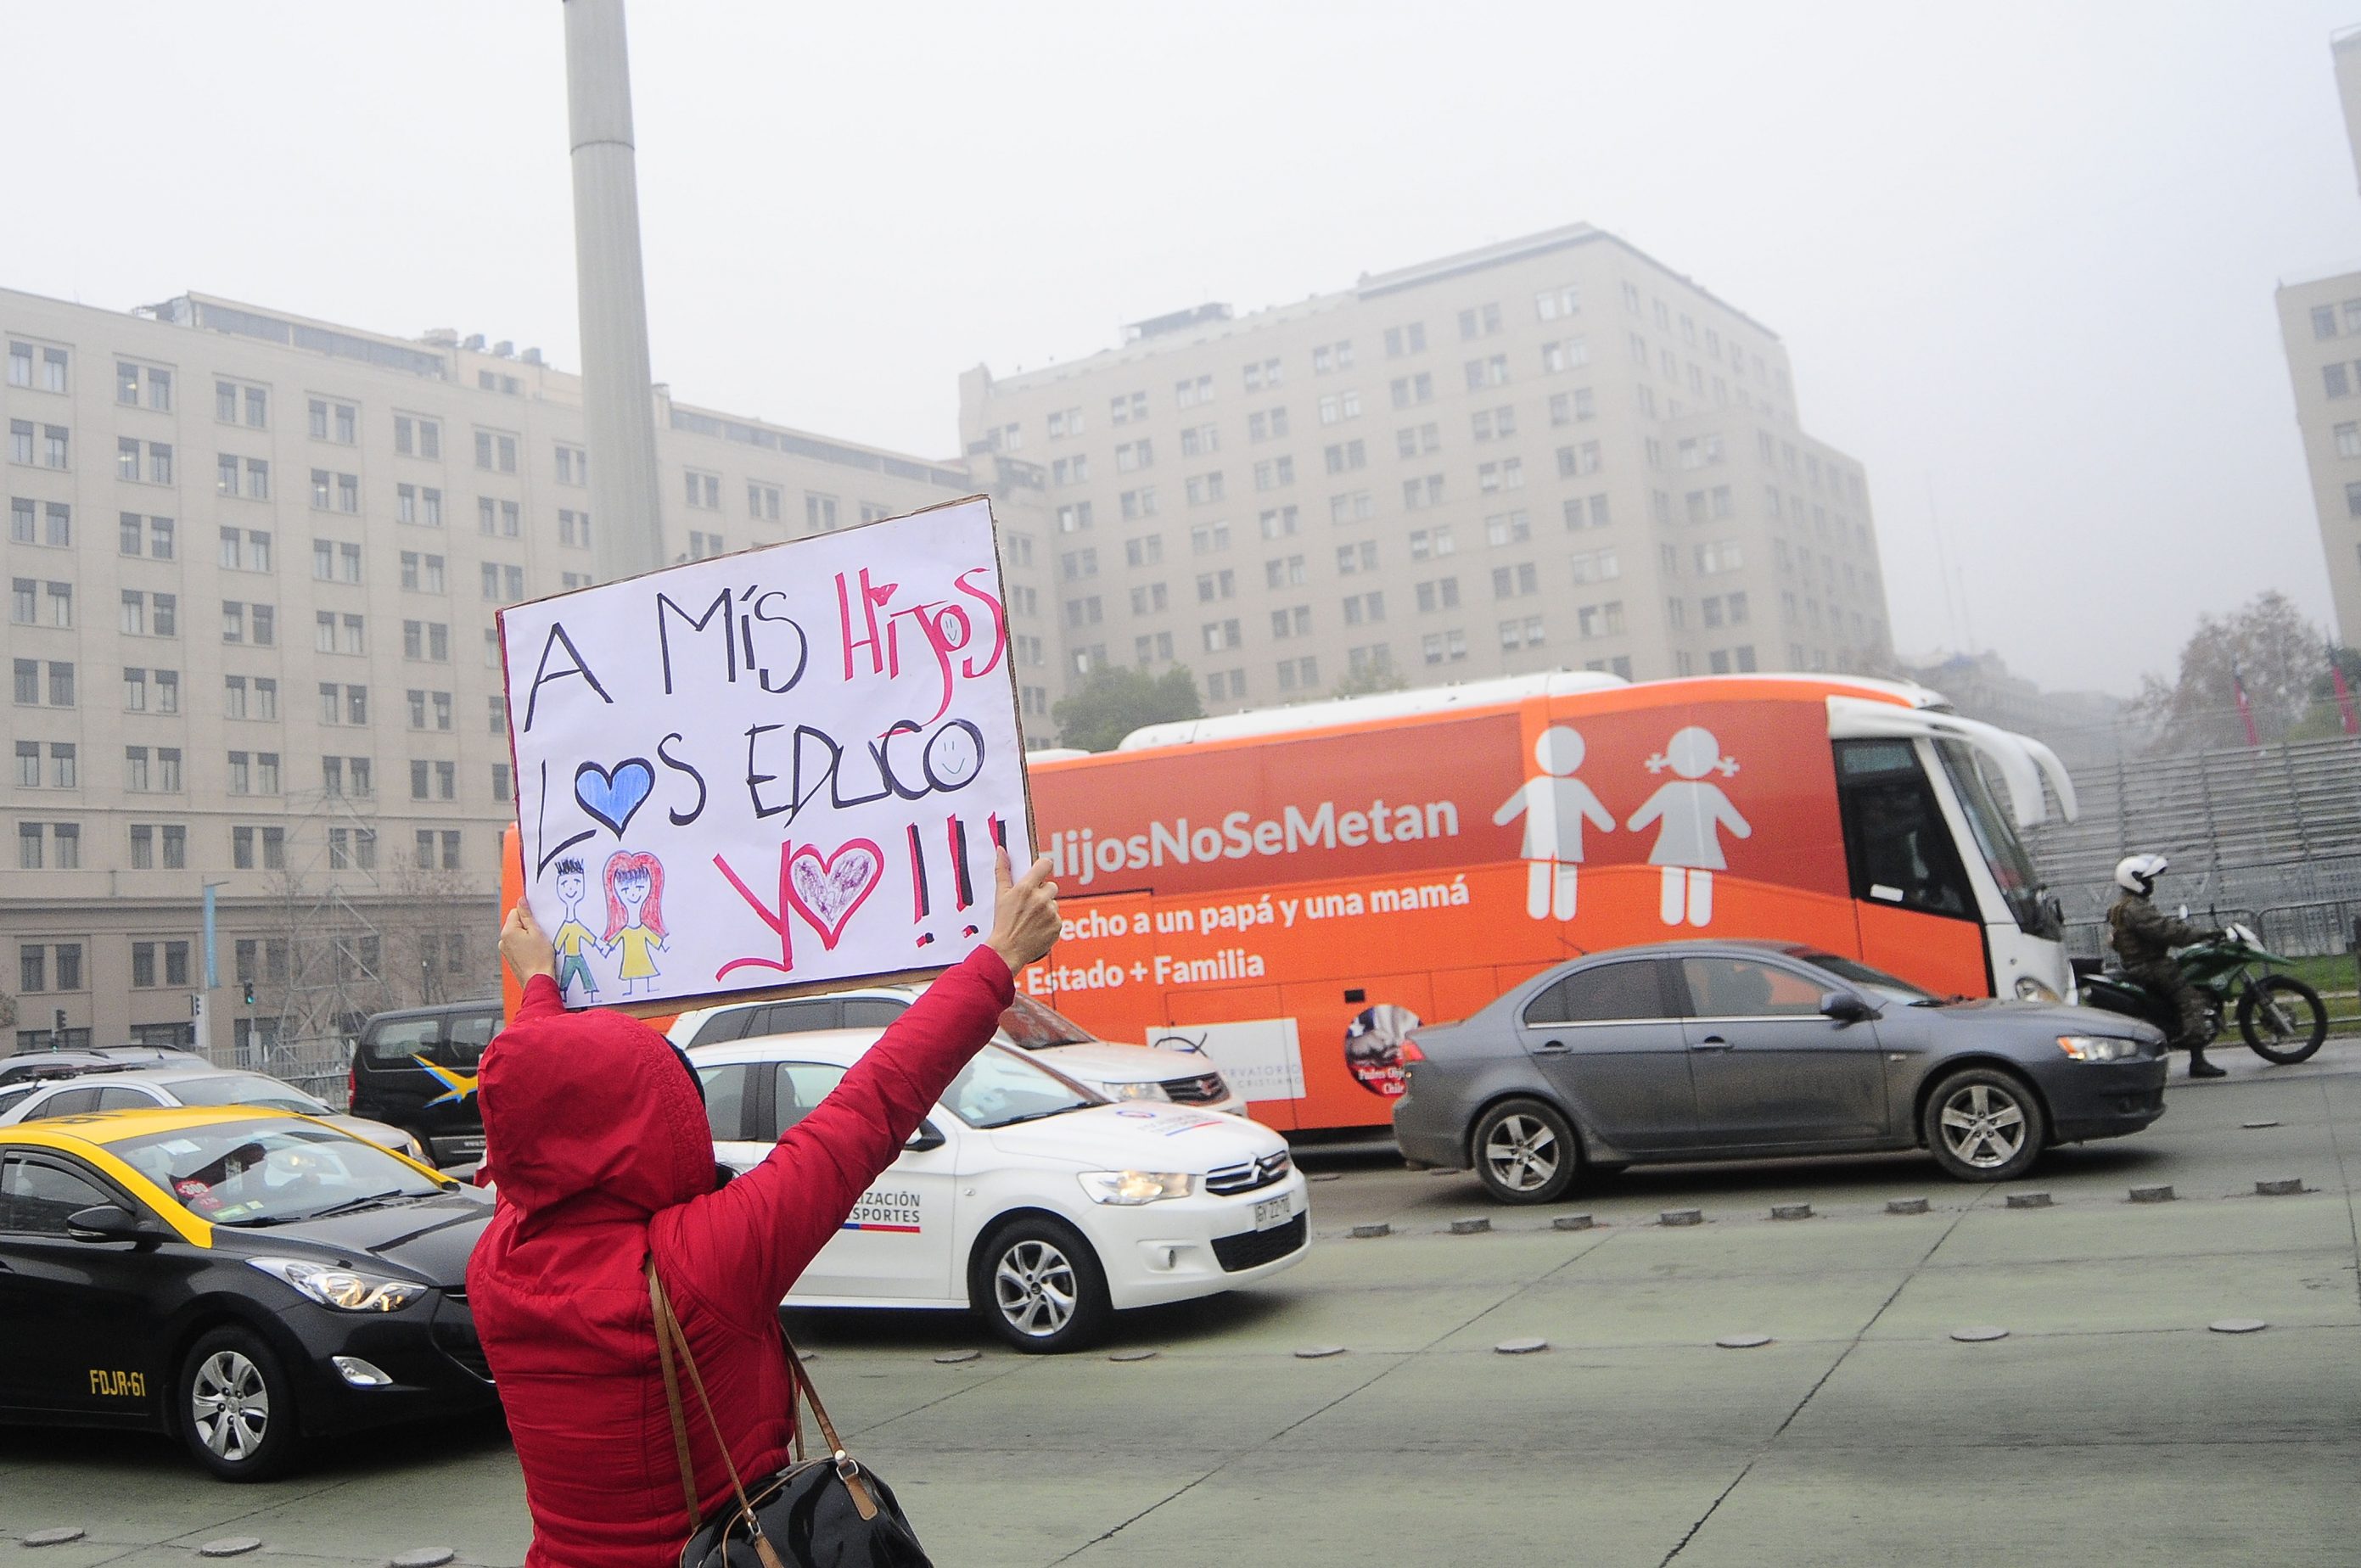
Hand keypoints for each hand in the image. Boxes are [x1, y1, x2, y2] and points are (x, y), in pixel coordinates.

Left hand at [501, 903, 557, 984]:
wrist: (538, 980)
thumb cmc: (539, 959)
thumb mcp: (537, 932)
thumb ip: (527, 915)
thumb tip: (521, 901)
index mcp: (508, 931)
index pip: (516, 911)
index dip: (529, 915)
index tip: (537, 922)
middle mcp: (503, 940)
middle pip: (516, 923)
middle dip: (528, 926)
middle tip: (539, 935)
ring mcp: (505, 950)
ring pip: (517, 934)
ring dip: (527, 936)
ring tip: (537, 946)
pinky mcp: (510, 957)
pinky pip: (517, 944)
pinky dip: (525, 945)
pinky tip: (534, 952)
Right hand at [985, 848, 1059, 971]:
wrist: (1007, 950)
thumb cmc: (1003, 923)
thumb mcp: (1000, 895)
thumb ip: (1002, 870)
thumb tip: (1002, 851)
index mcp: (1026, 888)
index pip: (1046, 864)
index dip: (1043, 867)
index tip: (1039, 872)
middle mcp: (1041, 899)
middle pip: (1051, 886)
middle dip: (1043, 892)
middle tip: (1029, 904)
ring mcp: (1051, 913)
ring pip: (1054, 903)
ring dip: (1046, 908)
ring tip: (1031, 918)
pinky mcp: (1058, 926)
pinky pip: (1057, 918)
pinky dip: (1050, 922)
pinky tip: (1037, 927)